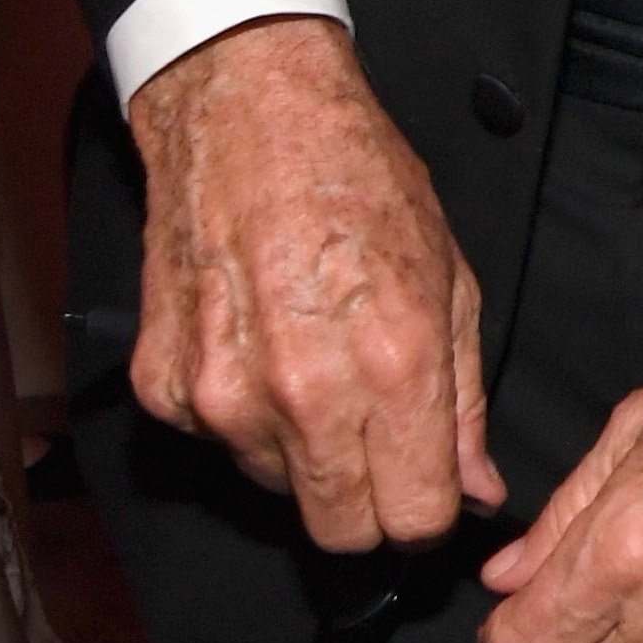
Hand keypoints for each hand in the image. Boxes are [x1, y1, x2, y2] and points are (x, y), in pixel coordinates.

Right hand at [127, 15, 503, 549]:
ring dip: (301, 452)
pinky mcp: (165, 387)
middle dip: (368, 504)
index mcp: (393, 363)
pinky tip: (256, 341)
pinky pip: (216, 444)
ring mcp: (224, 394)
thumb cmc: (359, 178)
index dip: (428, 509)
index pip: (415, 519)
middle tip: (373, 440)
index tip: (426, 482)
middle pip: (340, 531)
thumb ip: (463, 400)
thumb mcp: (450, 277)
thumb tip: (477, 490)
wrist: (247, 111)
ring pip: (276, 490)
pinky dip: (240, 413)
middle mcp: (304, 391)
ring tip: (310, 360)